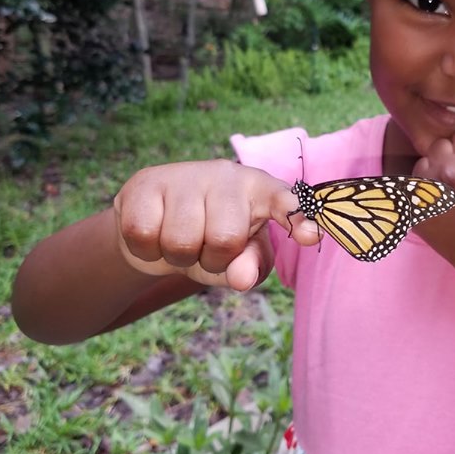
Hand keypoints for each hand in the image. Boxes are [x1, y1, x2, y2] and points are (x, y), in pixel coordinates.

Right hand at [112, 160, 320, 289]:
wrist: (155, 223)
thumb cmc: (210, 238)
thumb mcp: (239, 257)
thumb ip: (249, 267)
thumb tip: (242, 278)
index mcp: (261, 191)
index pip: (284, 201)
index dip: (297, 217)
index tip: (310, 235)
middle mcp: (226, 175)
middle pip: (225, 238)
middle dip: (213, 258)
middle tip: (207, 248)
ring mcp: (185, 175)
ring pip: (181, 240)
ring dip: (179, 256)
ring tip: (182, 241)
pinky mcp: (145, 183)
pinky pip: (144, 235)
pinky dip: (147, 249)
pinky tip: (155, 233)